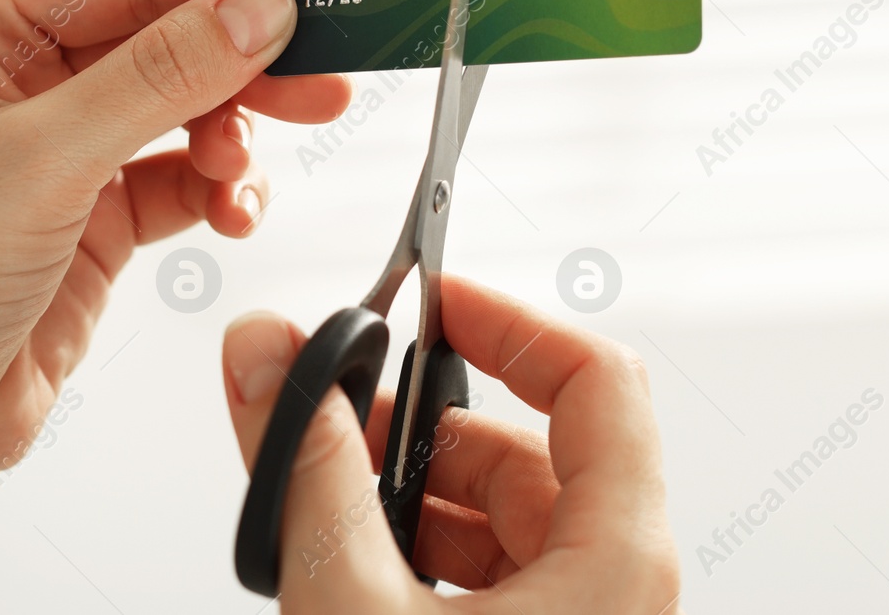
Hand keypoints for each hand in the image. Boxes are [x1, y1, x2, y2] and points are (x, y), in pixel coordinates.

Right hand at [222, 277, 682, 612]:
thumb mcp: (354, 609)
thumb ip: (306, 473)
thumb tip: (270, 355)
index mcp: (617, 559)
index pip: (596, 378)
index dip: (509, 323)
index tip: (433, 304)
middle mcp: (618, 584)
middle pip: (532, 444)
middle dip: (423, 425)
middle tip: (339, 421)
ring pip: (507, 511)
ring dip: (413, 492)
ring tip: (329, 503)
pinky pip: (495, 570)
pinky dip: (422, 550)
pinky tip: (355, 565)